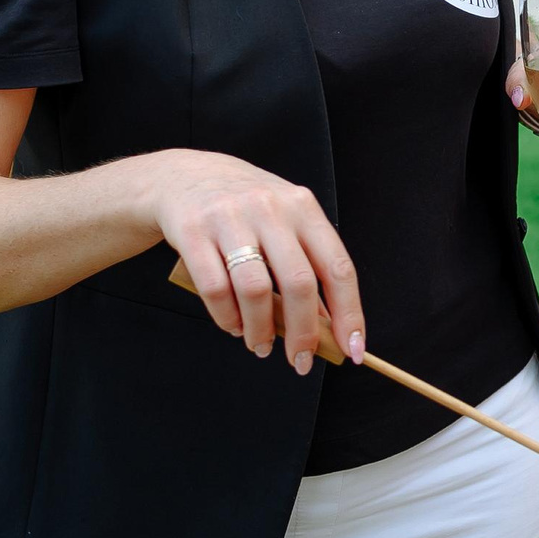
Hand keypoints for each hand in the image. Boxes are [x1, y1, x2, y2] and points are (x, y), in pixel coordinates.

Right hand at [154, 150, 363, 374]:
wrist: (186, 176)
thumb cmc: (247, 209)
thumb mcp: (285, 221)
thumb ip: (306, 265)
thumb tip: (327, 325)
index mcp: (303, 207)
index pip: (337, 268)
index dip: (349, 313)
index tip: (352, 350)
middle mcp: (271, 209)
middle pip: (298, 284)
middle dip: (303, 333)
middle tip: (299, 361)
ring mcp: (230, 218)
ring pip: (255, 290)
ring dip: (260, 329)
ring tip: (260, 346)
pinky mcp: (193, 232)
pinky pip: (215, 289)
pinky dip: (226, 318)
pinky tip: (233, 326)